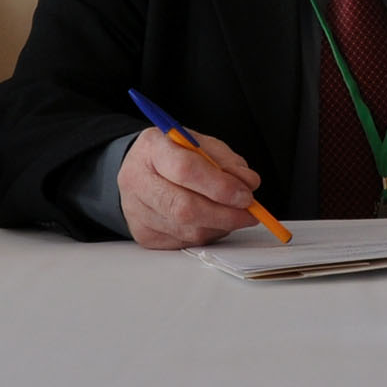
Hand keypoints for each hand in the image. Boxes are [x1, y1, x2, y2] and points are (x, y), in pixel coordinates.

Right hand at [118, 124, 264, 248]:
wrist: (141, 171)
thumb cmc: (174, 155)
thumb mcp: (202, 144)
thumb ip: (227, 161)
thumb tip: (248, 183)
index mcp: (152, 148)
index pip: (186, 170)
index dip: (220, 186)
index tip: (245, 194)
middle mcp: (137, 180)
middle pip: (185, 208)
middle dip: (225, 214)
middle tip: (249, 213)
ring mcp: (137, 211)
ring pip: (188, 230)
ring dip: (220, 226)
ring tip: (232, 214)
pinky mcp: (144, 235)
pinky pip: (185, 242)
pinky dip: (207, 233)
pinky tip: (212, 221)